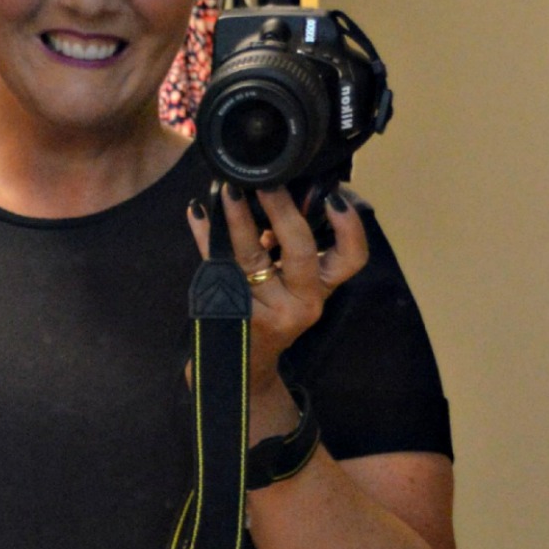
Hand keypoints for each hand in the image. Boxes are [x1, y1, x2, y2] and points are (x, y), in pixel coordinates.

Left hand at [186, 175, 369, 413]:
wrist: (243, 365)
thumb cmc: (272, 312)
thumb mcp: (294, 284)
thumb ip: (293, 245)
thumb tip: (279, 186)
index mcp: (322, 288)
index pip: (351, 258)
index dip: (349, 228)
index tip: (334, 198)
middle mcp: (302, 302)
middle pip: (300, 250)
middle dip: (283, 210)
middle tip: (266, 183)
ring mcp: (267, 310)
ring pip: (252, 256)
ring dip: (238, 218)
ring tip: (228, 190)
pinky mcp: (235, 314)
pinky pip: (217, 266)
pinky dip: (205, 236)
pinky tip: (197, 212)